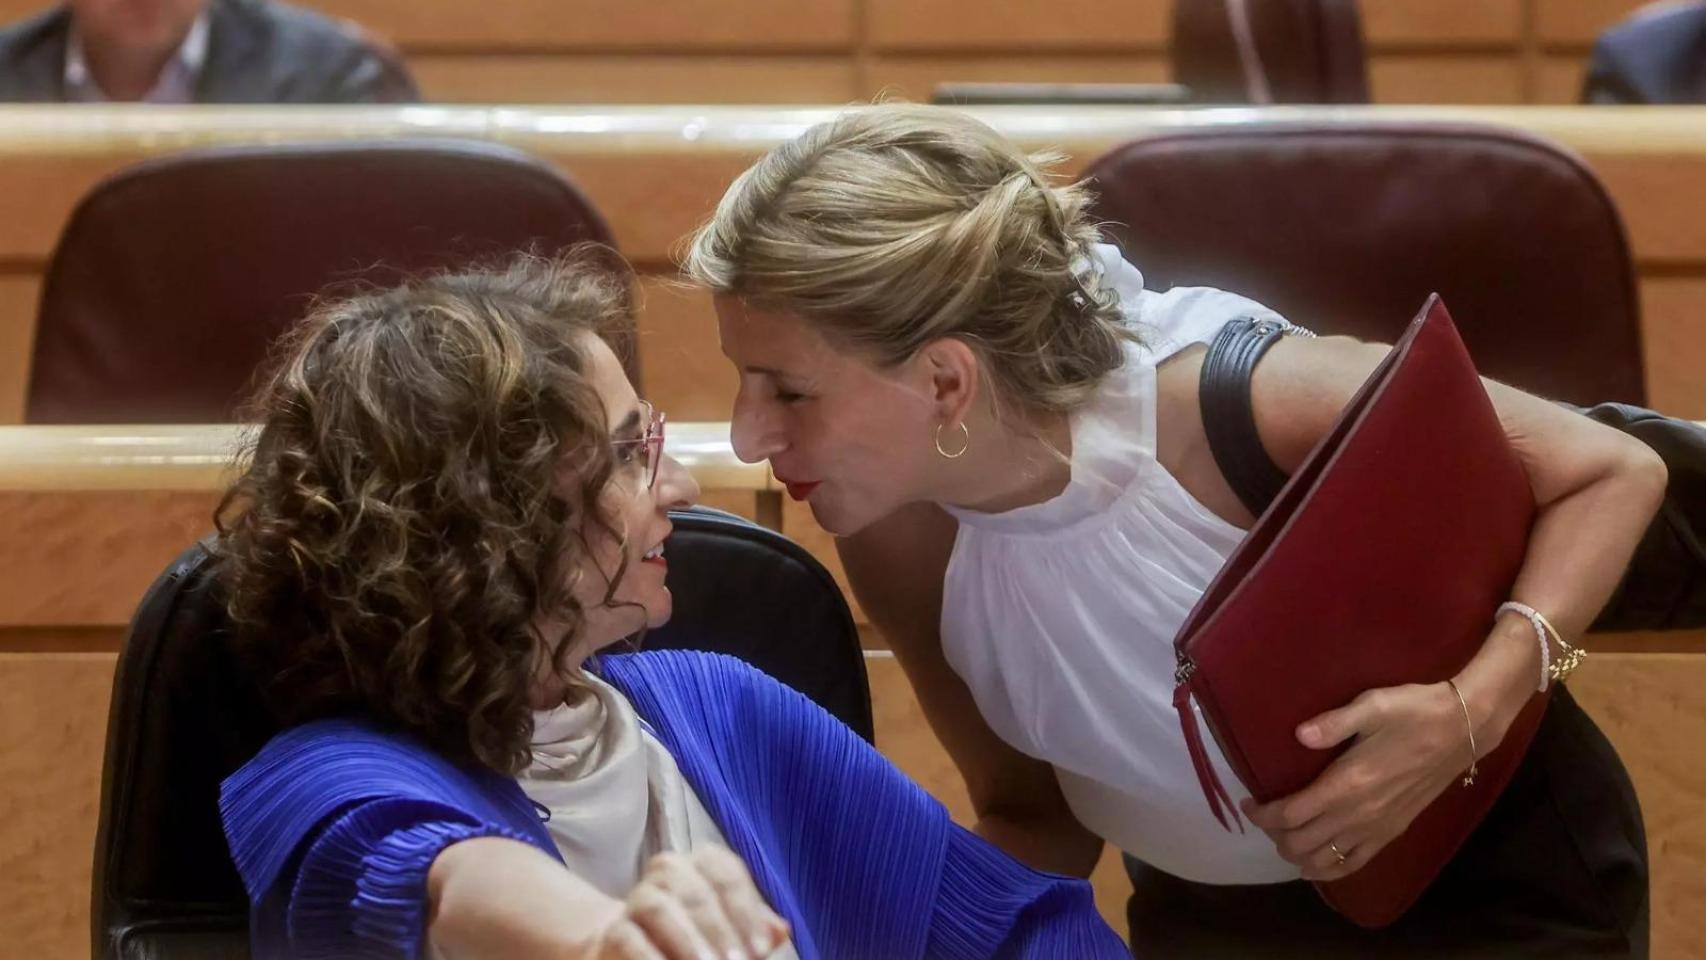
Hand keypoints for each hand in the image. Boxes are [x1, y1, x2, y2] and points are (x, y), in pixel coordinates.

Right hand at [582, 848, 790, 959]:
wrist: (635, 947)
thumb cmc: (696, 934)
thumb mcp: (730, 929)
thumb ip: (756, 927)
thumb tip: (782, 930)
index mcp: (702, 864)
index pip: (727, 875)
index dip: (746, 912)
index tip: (762, 949)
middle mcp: (668, 871)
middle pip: (696, 893)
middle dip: (720, 932)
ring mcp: (637, 898)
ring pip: (660, 909)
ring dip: (687, 941)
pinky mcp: (613, 929)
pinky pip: (629, 939)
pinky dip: (651, 958)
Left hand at [1240, 681, 1479, 881]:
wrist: (1462, 729)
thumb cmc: (1413, 711)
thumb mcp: (1372, 706)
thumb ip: (1333, 723)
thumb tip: (1298, 735)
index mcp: (1347, 784)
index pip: (1290, 815)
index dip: (1262, 815)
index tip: (1248, 803)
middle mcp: (1359, 814)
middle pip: (1301, 843)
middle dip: (1274, 835)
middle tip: (1263, 817)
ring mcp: (1377, 827)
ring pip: (1325, 860)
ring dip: (1297, 855)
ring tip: (1284, 836)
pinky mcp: (1393, 832)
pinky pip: (1355, 864)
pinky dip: (1329, 870)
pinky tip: (1315, 865)